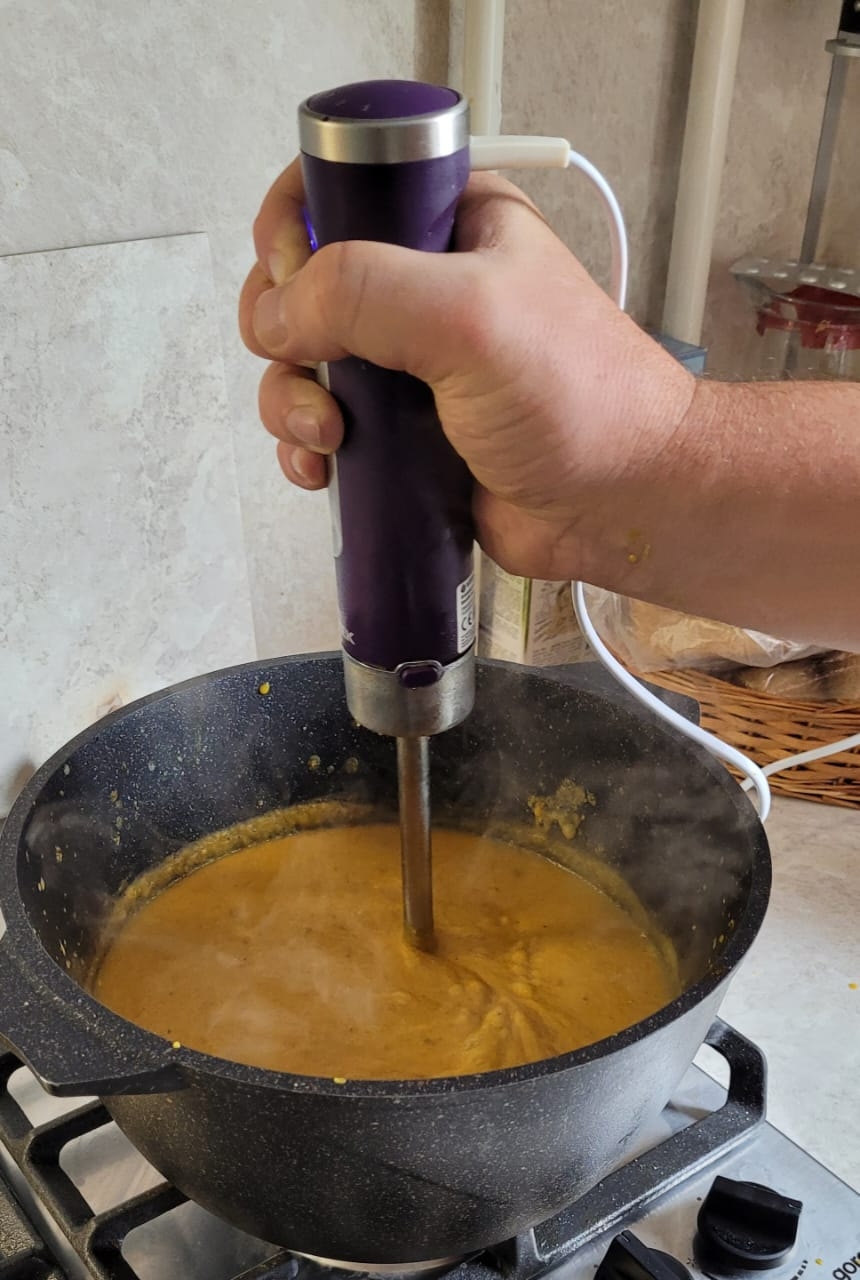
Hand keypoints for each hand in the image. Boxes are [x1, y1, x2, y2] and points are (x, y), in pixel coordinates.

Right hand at [239, 160, 694, 583]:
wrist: (619, 504)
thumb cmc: (582, 401)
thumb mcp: (468, 315)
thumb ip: (361, 291)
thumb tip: (274, 312)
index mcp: (450, 223)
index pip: (340, 186)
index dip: (295, 223)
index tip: (290, 273)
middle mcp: (423, 287)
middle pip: (302, 282)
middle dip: (281, 327)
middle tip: (305, 363)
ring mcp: (409, 364)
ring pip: (303, 363)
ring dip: (290, 400)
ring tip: (329, 436)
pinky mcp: (402, 431)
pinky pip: (324, 427)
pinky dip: (306, 448)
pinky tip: (324, 467)